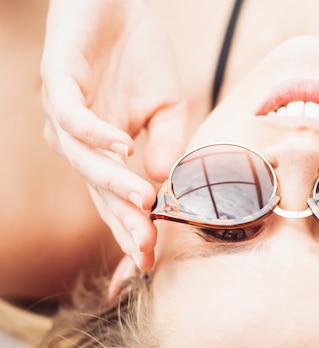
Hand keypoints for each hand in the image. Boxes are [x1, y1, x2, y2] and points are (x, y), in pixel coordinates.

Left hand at [41, 0, 186, 269]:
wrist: (121, 4)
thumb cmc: (141, 55)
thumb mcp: (169, 107)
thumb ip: (168, 142)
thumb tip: (165, 179)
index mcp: (108, 150)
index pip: (115, 199)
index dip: (130, 229)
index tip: (149, 260)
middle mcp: (82, 140)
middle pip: (97, 191)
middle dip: (122, 222)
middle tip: (144, 249)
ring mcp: (67, 115)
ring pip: (84, 161)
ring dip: (113, 183)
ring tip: (145, 202)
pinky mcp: (58, 83)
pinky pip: (73, 118)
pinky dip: (97, 134)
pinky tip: (124, 145)